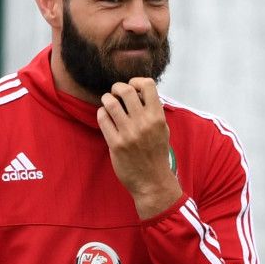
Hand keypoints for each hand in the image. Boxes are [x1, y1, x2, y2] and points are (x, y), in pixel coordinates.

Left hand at [97, 77, 182, 218]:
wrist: (152, 182)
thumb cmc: (157, 154)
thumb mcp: (163, 130)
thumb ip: (154, 111)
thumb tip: (140, 93)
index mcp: (157, 117)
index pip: (148, 85)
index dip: (137, 81)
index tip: (132, 86)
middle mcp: (143, 123)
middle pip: (125, 90)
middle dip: (117, 88)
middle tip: (115, 93)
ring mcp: (129, 133)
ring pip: (111, 103)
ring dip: (106, 99)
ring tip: (108, 103)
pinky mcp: (115, 144)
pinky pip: (103, 119)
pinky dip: (101, 113)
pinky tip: (104, 116)